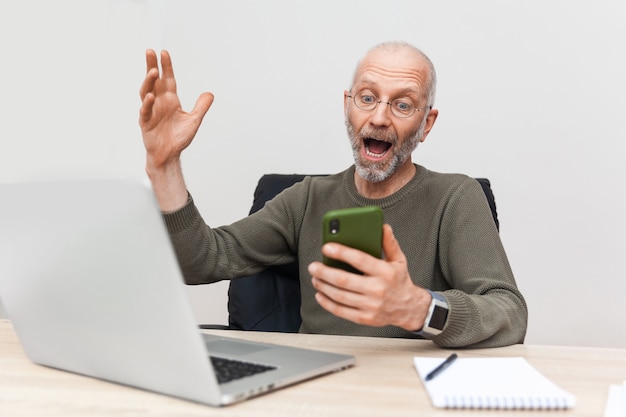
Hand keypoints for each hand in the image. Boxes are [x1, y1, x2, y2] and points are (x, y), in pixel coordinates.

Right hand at [139, 49, 213, 174]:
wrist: (169, 155)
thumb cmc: (178, 138)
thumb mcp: (193, 120)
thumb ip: (201, 107)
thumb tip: (210, 93)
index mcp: (170, 100)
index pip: (168, 79)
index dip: (166, 67)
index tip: (164, 53)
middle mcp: (159, 103)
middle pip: (154, 81)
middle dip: (152, 66)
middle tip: (150, 51)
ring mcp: (151, 111)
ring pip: (146, 92)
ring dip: (149, 82)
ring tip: (153, 72)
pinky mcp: (146, 123)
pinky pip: (145, 111)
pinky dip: (147, 104)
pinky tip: (150, 96)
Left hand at [308, 224, 430, 330]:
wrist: (409, 308)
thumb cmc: (399, 281)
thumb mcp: (399, 260)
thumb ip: (389, 243)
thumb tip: (383, 227)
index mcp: (385, 272)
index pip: (359, 259)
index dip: (341, 252)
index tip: (326, 247)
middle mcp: (377, 289)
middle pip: (344, 280)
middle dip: (324, 272)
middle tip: (313, 266)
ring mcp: (370, 306)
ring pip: (339, 296)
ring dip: (323, 286)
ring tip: (315, 277)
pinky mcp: (364, 318)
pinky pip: (341, 311)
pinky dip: (327, 303)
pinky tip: (320, 294)